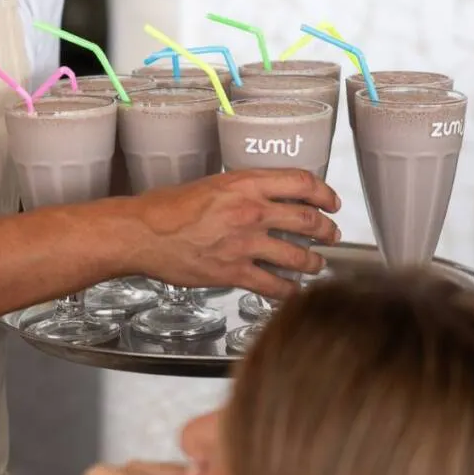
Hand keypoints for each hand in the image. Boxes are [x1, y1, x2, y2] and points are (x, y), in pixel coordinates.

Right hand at [128, 169, 340, 299]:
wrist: (141, 233)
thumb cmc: (165, 209)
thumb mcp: (209, 184)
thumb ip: (239, 191)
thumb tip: (260, 199)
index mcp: (245, 184)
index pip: (301, 182)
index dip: (325, 193)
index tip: (332, 201)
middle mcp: (251, 212)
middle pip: (307, 219)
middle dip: (326, 229)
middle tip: (331, 234)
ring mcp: (244, 244)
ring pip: (297, 256)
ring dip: (314, 262)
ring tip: (317, 264)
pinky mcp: (233, 272)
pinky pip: (273, 285)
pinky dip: (289, 291)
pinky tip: (293, 292)